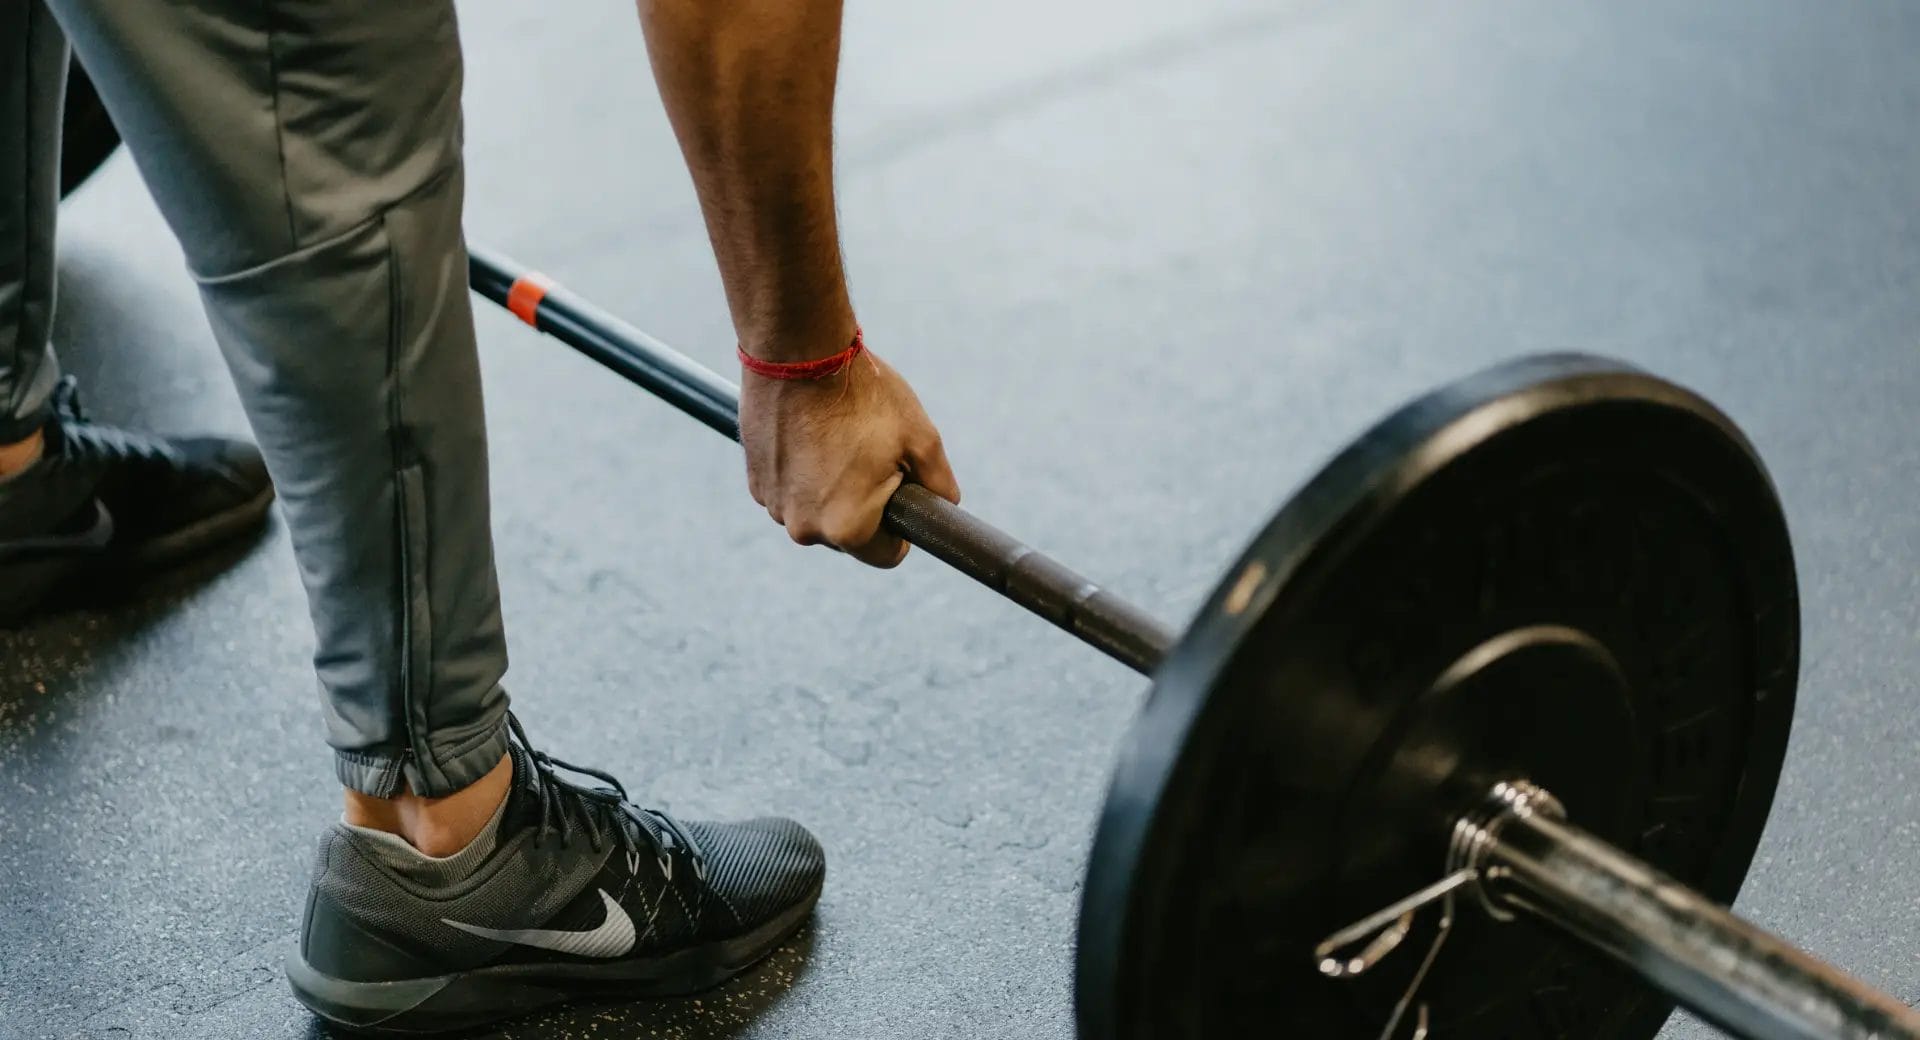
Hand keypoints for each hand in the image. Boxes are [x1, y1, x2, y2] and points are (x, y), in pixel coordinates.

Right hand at [739, 350, 959, 567]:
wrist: (798, 352)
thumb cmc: (864, 396)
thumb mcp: (921, 439)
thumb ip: (940, 485)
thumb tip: (945, 505)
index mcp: (848, 528)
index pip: (888, 555)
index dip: (901, 524)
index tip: (900, 490)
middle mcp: (805, 528)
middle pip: (850, 536)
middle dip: (865, 504)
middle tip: (870, 455)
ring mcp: (774, 506)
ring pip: (818, 513)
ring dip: (831, 488)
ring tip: (839, 440)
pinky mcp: (755, 483)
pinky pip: (791, 492)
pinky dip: (803, 473)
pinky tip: (811, 436)